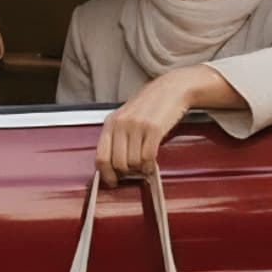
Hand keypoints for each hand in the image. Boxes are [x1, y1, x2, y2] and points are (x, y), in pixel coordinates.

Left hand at [95, 70, 198, 185]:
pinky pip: (148, 156)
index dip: (106, 174)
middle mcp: (121, 124)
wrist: (170, 89)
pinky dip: (150, 165)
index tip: (113, 181)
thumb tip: (111, 166)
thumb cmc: (148, 106)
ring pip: (134, 162)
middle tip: (134, 171)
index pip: (101, 156)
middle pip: (118, 163)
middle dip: (127, 172)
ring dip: (141, 168)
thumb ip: (116, 138)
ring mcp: (137, 126)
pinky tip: (152, 163)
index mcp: (110, 123)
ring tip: (145, 163)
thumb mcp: (125, 118)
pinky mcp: (154, 128)